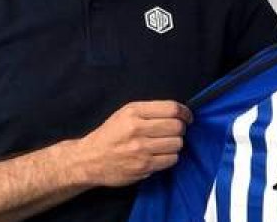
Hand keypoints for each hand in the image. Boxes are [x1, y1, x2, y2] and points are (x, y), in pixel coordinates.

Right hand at [76, 101, 192, 186]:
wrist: (89, 160)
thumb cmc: (110, 135)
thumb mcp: (125, 113)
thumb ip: (150, 110)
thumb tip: (180, 112)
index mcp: (134, 112)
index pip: (172, 109)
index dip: (185, 113)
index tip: (187, 117)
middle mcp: (137, 129)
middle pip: (177, 126)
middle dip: (181, 129)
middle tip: (175, 132)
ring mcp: (140, 149)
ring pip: (177, 144)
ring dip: (176, 144)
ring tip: (166, 144)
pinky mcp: (143, 167)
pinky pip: (171, 160)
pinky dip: (170, 157)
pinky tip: (161, 155)